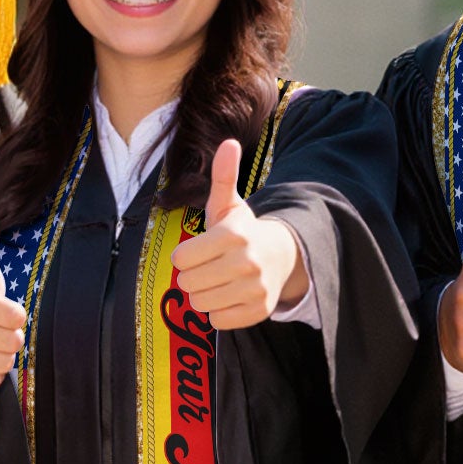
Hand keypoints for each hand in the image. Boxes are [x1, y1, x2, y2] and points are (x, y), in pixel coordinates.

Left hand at [171, 138, 305, 328]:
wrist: (281, 257)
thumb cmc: (243, 231)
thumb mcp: (229, 204)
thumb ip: (223, 176)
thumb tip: (229, 142)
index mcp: (234, 235)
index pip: (181, 259)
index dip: (184, 256)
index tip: (198, 251)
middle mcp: (247, 263)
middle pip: (188, 284)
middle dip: (192, 276)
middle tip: (208, 267)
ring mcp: (255, 289)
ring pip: (200, 304)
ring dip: (203, 295)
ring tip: (218, 281)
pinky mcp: (259, 311)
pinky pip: (217, 321)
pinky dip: (218, 312)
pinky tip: (229, 295)